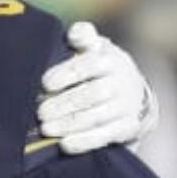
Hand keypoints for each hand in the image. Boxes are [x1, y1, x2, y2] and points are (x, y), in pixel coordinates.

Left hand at [36, 21, 158, 153]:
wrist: (135, 97)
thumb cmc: (102, 69)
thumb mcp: (96, 48)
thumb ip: (84, 38)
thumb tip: (73, 33)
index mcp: (109, 59)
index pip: (88, 64)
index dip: (67, 74)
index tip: (45, 83)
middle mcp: (120, 82)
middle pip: (91, 94)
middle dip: (64, 104)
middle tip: (40, 112)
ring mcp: (124, 106)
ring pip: (95, 117)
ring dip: (69, 124)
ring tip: (46, 128)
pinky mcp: (125, 128)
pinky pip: (103, 137)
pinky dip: (83, 142)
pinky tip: (64, 144)